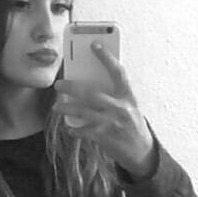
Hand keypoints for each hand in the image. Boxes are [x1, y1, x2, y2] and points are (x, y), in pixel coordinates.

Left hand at [52, 41, 155, 178]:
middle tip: (58, 85)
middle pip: (91, 92)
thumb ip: (113, 95)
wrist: (141, 152)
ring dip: (66, 109)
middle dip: (71, 87)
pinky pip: (83, 130)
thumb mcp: (128, 106)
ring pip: (83, 111)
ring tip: (56, 108)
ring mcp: (112, 122)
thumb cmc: (131, 125)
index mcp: (128, 96)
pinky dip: (74, 129)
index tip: (94, 44)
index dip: (106, 57)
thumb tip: (87, 83)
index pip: (117, 72)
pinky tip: (69, 128)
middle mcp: (121, 107)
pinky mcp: (104, 137)